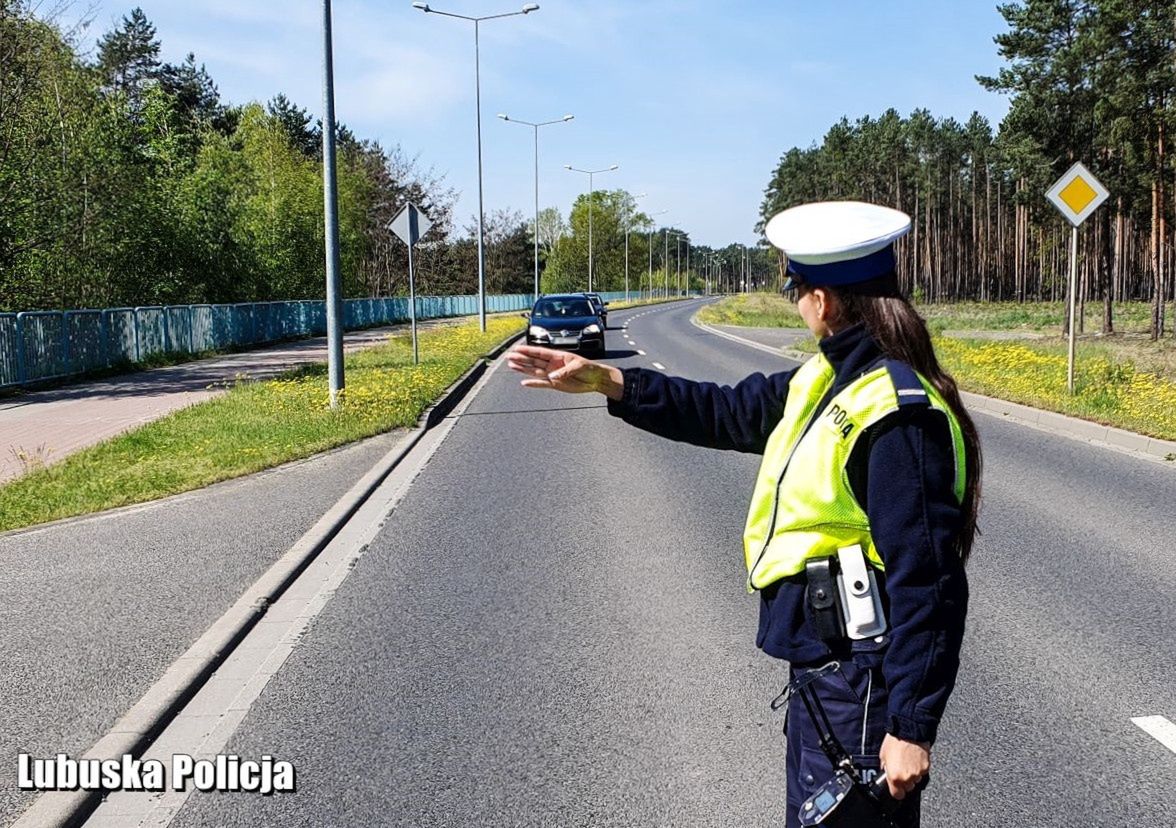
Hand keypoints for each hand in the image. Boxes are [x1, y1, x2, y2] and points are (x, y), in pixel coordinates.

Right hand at [506, 344, 622, 398]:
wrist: (596, 379)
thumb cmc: (590, 368)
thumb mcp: (579, 366)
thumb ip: (566, 370)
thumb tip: (553, 376)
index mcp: (558, 356)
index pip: (540, 353)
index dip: (528, 351)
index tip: (517, 349)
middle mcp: (553, 364)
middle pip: (533, 361)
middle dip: (521, 358)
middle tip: (509, 357)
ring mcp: (553, 374)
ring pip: (534, 371)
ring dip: (523, 369)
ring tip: (512, 366)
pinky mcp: (555, 384)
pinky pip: (542, 384)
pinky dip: (533, 383)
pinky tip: (524, 382)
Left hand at [879, 734, 929, 799]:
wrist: (908, 731)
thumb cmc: (894, 741)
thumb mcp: (883, 756)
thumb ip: (886, 768)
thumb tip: (887, 773)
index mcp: (894, 777)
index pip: (897, 795)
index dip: (896, 791)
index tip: (896, 788)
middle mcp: (907, 777)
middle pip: (908, 788)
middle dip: (904, 781)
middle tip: (901, 770)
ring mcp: (918, 773)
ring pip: (916, 780)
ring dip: (912, 774)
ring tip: (907, 761)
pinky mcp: (926, 767)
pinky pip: (922, 772)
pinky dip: (919, 768)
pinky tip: (914, 759)